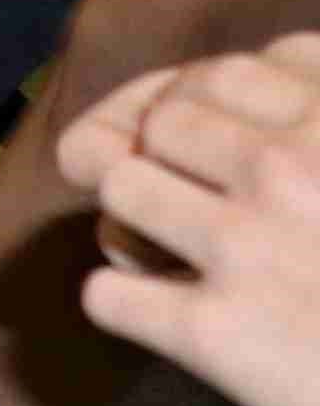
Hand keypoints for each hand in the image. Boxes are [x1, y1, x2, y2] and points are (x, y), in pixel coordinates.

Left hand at [67, 31, 319, 405]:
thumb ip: (319, 134)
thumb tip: (259, 110)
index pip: (234, 72)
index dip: (212, 106)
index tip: (224, 145)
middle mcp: (294, 166)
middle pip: (166, 120)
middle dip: (167, 158)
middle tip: (194, 205)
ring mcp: (248, 245)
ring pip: (117, 186)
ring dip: (135, 222)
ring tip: (175, 258)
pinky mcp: (216, 334)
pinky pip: (107, 293)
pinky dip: (130, 309)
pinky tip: (176, 324)